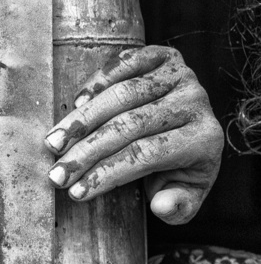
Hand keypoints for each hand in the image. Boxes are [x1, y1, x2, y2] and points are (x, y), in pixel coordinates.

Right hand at [45, 45, 224, 223]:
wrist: (197, 128)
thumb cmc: (184, 169)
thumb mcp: (188, 196)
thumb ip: (178, 207)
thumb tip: (161, 205)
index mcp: (205, 140)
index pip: (146, 155)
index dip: (107, 173)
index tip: (75, 191)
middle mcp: (196, 103)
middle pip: (130, 126)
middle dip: (87, 152)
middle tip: (55, 173)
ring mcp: (183, 76)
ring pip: (122, 95)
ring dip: (82, 120)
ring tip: (53, 143)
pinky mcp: (167, 56)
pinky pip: (126, 63)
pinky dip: (98, 81)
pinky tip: (77, 103)